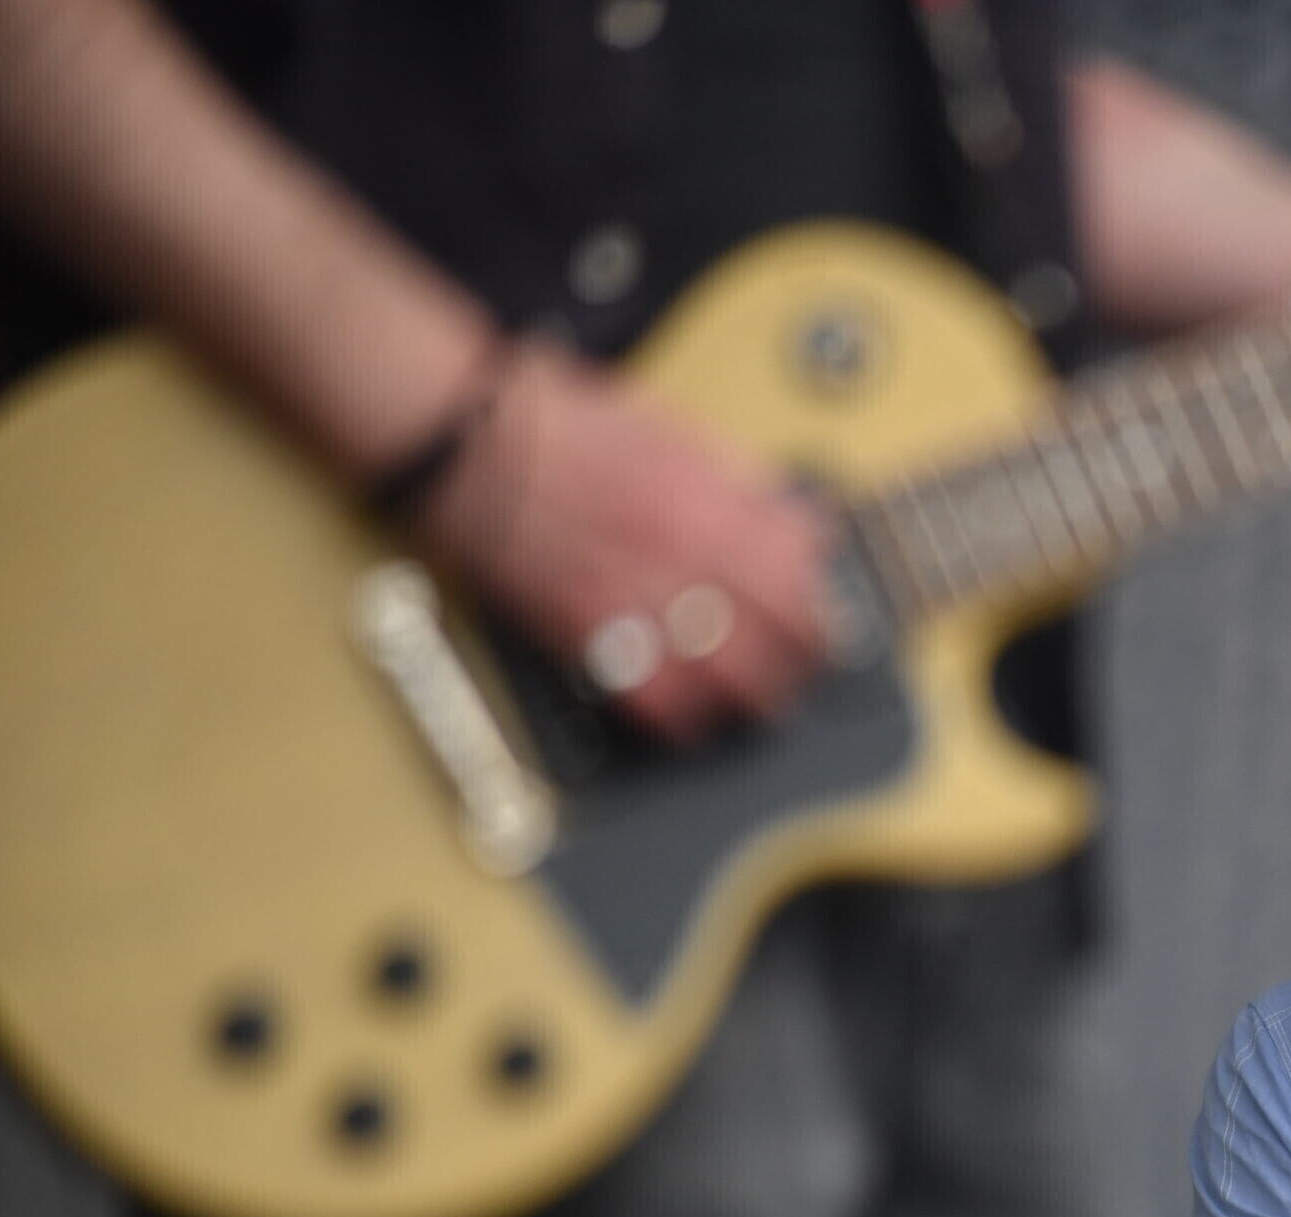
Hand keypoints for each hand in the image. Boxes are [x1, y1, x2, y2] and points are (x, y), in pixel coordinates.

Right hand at [413, 338, 830, 745]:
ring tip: (771, 699)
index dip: (823, 583)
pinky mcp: (587, 633)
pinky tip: (699, 717)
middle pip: (782, 621)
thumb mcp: (664, 425)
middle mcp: (679, 548)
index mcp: (704, 492)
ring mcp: (635, 596)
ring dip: (762, 694)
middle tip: (815, 660)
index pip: (799, 554)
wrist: (464, 440)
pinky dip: (686, 717)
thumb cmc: (554, 425)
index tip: (826, 597)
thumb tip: (783, 509)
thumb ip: (728, 473)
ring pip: (732, 672)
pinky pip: (656, 698)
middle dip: (811, 649)